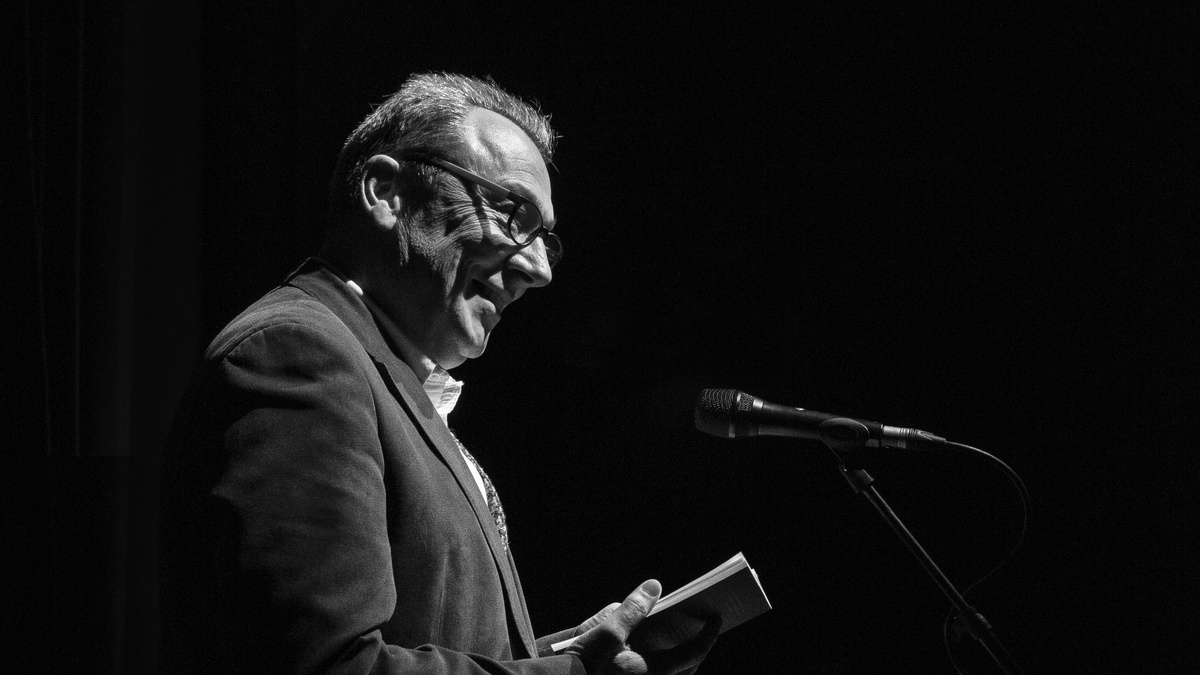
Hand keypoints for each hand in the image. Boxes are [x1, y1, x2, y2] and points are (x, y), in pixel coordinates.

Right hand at [565, 580, 719, 674]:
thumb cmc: (584, 664)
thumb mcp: (606, 632)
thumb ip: (633, 609)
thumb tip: (654, 587)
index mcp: (656, 671)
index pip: (695, 652)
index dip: (709, 634)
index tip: (716, 619)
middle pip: (689, 668)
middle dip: (698, 648)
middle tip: (700, 628)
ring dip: (682, 660)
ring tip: (681, 640)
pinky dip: (666, 667)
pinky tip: (655, 655)